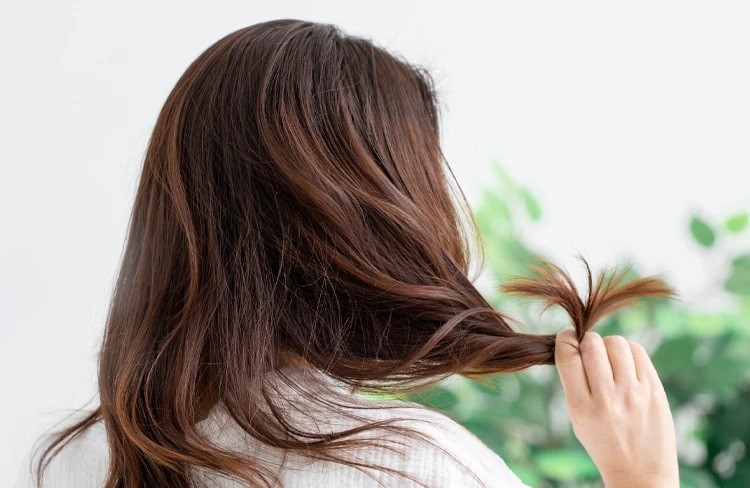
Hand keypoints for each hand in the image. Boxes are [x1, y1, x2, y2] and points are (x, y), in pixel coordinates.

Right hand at [554, 327, 678, 487]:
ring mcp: (634, 394)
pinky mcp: (655, 390)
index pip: (567, 356)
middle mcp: (607, 399)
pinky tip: (625, 362)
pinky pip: (638, 352)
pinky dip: (628, 350)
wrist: (640, 473)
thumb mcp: (577, 418)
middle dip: (587, 340)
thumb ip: (574, 383)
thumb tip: (573, 343)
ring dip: (608, 344)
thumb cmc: (603, 441)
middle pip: (592, 345)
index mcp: (580, 407)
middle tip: (589, 348)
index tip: (567, 336)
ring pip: (616, 343)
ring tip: (609, 357)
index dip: (565, 338)